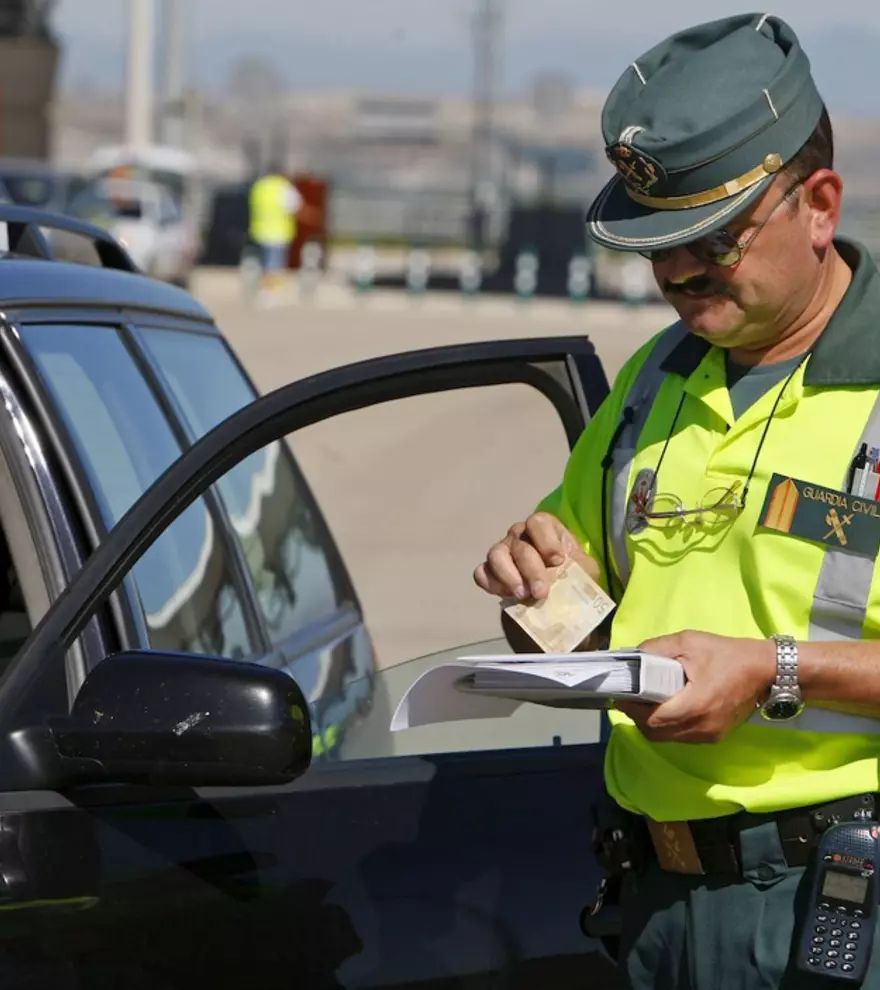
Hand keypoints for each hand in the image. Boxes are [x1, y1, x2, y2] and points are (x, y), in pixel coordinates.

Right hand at [473, 512, 598, 600]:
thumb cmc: (573, 579)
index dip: (547, 541)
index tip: (558, 561)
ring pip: (496, 555)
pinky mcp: (490, 572)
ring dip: (509, 576)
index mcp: (545, 529)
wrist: (560, 603)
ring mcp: (503, 552)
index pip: (538, 522)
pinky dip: (492, 584)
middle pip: (519, 545)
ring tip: (522, 595)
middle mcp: (520, 536)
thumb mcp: (585, 571)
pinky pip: (481, 573)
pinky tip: (507, 596)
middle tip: (541, 593)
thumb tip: (569, 572)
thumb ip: (579, 567)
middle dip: (531, 570)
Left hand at [615, 631, 775, 742]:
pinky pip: (681, 737)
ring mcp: (709, 736)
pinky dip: (668, 726)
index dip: (631, 709)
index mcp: (695, 705)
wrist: (765, 670)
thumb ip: (657, 648)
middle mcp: (701, 727)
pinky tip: (667, 707)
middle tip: (631, 698)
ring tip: (647, 701)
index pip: (652, 719)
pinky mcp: (714, 737)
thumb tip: (632, 656)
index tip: (621, 695)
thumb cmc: (727, 654)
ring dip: (652, 724)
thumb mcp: (688, 642)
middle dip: (638, 717)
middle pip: (655, 733)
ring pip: (667, 738)